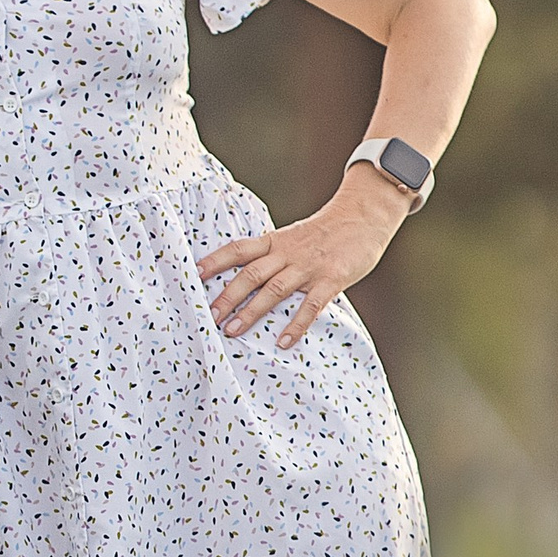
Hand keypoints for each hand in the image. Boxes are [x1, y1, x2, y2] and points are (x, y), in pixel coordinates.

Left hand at [196, 174, 410, 348]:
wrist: (363, 215)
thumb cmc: (328, 230)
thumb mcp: (294, 236)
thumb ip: (274, 254)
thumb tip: (249, 276)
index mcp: (275, 241)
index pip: (238, 250)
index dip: (214, 261)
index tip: (194, 275)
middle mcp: (287, 253)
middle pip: (250, 274)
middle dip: (226, 296)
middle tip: (208, 317)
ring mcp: (309, 266)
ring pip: (274, 290)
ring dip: (251, 311)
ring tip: (232, 331)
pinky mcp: (331, 279)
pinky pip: (311, 305)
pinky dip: (297, 324)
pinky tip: (284, 342)